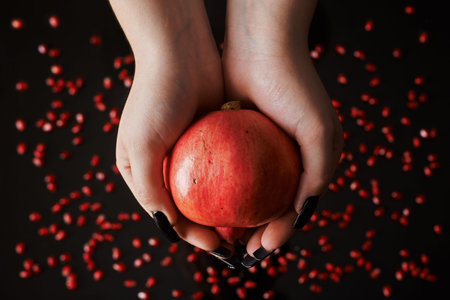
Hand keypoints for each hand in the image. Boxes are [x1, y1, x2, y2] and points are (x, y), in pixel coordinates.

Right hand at [111, 0, 231, 254]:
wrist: (181, 54)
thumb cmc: (155, 98)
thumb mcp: (142, 146)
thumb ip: (150, 189)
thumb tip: (168, 226)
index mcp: (143, 172)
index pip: (167, 214)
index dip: (190, 234)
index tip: (215, 244)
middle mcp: (166, 166)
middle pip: (191, 206)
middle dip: (212, 226)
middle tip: (238, 240)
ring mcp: (191, 153)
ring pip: (212, 191)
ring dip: (228, 209)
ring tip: (250, 223)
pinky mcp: (213, 140)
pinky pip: (228, 168)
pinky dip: (238, 184)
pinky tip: (256, 195)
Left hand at [222, 0, 343, 266]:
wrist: (260, 45)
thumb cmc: (293, 84)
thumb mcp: (318, 129)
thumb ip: (319, 172)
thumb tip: (304, 212)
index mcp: (310, 160)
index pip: (296, 207)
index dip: (281, 230)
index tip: (261, 246)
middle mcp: (286, 158)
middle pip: (270, 204)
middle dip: (256, 229)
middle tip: (238, 247)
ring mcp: (261, 150)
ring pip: (248, 194)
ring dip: (237, 215)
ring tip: (222, 233)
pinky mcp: (237, 139)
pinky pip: (229, 172)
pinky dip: (222, 191)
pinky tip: (209, 204)